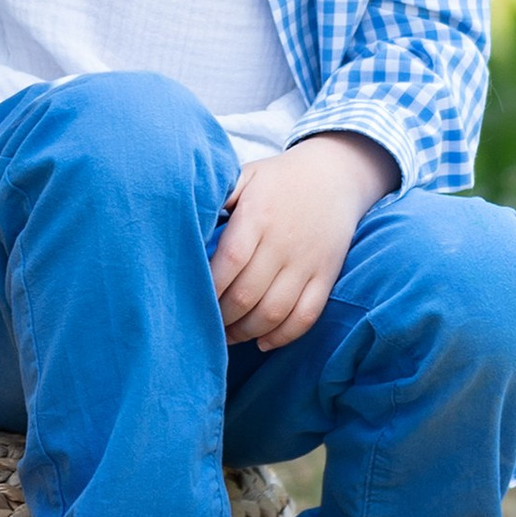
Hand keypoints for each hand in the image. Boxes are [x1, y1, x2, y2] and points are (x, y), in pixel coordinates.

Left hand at [212, 131, 396, 350]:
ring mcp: (307, 262)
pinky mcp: (326, 276)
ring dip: (247, 331)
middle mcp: (283, 242)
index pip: (229, 261)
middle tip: (203, 325)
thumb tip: (181, 217)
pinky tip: (262, 341)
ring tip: (227, 336)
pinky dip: (283, 336)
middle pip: (248, 293)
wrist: (334, 175)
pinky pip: (306, 316)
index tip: (190, 299)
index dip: (209, 287)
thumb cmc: (278, 179)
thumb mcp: (245, 175)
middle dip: (222, 317)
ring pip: (275, 312)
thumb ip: (216, 196)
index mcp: (258, 215)